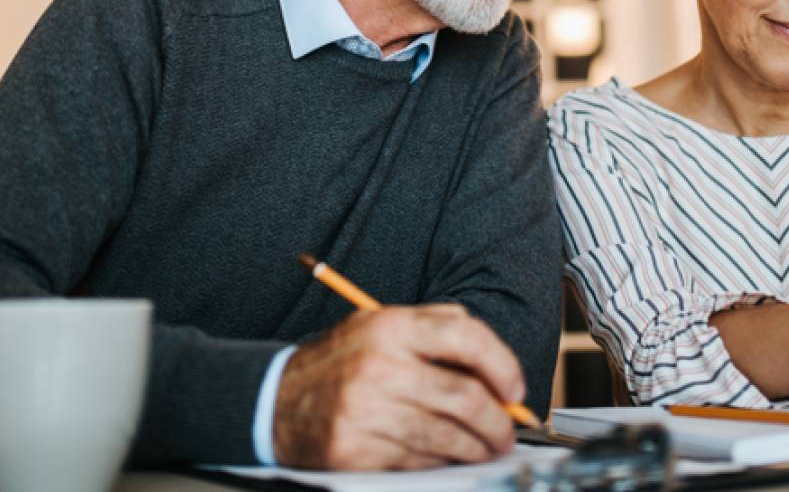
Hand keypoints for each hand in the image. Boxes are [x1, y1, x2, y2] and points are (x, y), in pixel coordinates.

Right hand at [270, 304, 524, 469]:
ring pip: (448, 435)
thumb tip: (496, 365)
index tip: (514, 390)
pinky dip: (442, 461)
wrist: (274, 401)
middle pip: (465, 396)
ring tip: (486, 448)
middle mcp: (379, 365)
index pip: (467, 337)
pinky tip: (447, 456)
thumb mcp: (381, 326)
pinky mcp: (355, 449)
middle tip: (507, 432)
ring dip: (478, 447)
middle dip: (498, 422)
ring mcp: (365, 410)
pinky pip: (419, 460)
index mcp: (390, 327)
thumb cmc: (340, 364)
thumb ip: (437, 329)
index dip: (503, 366)